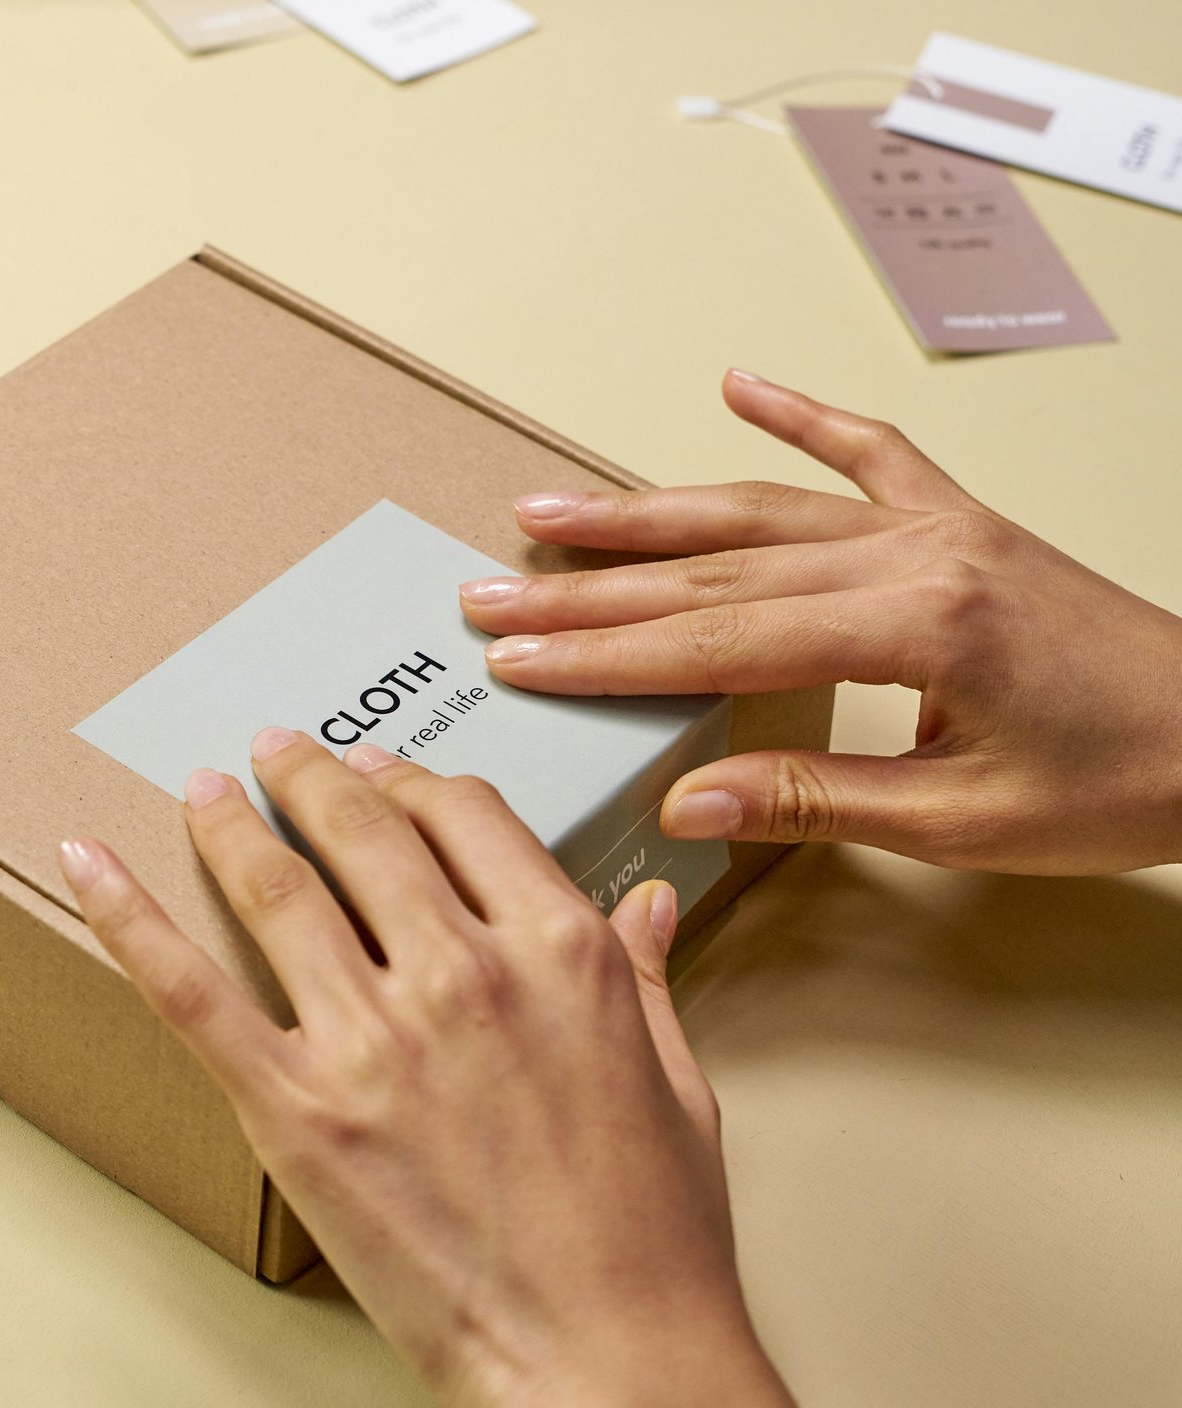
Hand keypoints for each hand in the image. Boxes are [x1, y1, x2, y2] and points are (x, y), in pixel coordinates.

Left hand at [58, 732, 833, 1407]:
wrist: (612, 1365)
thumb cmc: (653, 1246)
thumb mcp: (675, 1086)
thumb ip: (640, 978)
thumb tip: (645, 903)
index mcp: (560, 954)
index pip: (467, 819)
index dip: (412, 781)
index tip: (381, 769)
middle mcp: (464, 973)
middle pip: (364, 831)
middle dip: (312, 776)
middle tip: (275, 750)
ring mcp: (373, 1039)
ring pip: (276, 888)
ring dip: (228, 822)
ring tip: (205, 790)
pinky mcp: (296, 1110)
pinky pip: (188, 989)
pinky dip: (127, 915)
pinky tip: (88, 862)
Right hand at [458, 369, 1181, 874]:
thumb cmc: (1123, 783)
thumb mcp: (962, 823)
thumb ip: (818, 799)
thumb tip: (689, 805)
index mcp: (914, 626)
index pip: (718, 638)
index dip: (605, 654)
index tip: (517, 660)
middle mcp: (917, 556)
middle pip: (715, 567)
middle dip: (589, 587)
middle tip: (488, 594)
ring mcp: (939, 528)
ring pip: (763, 507)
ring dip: (647, 509)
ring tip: (548, 512)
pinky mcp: (966, 524)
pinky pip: (873, 453)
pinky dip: (802, 417)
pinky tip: (739, 387)